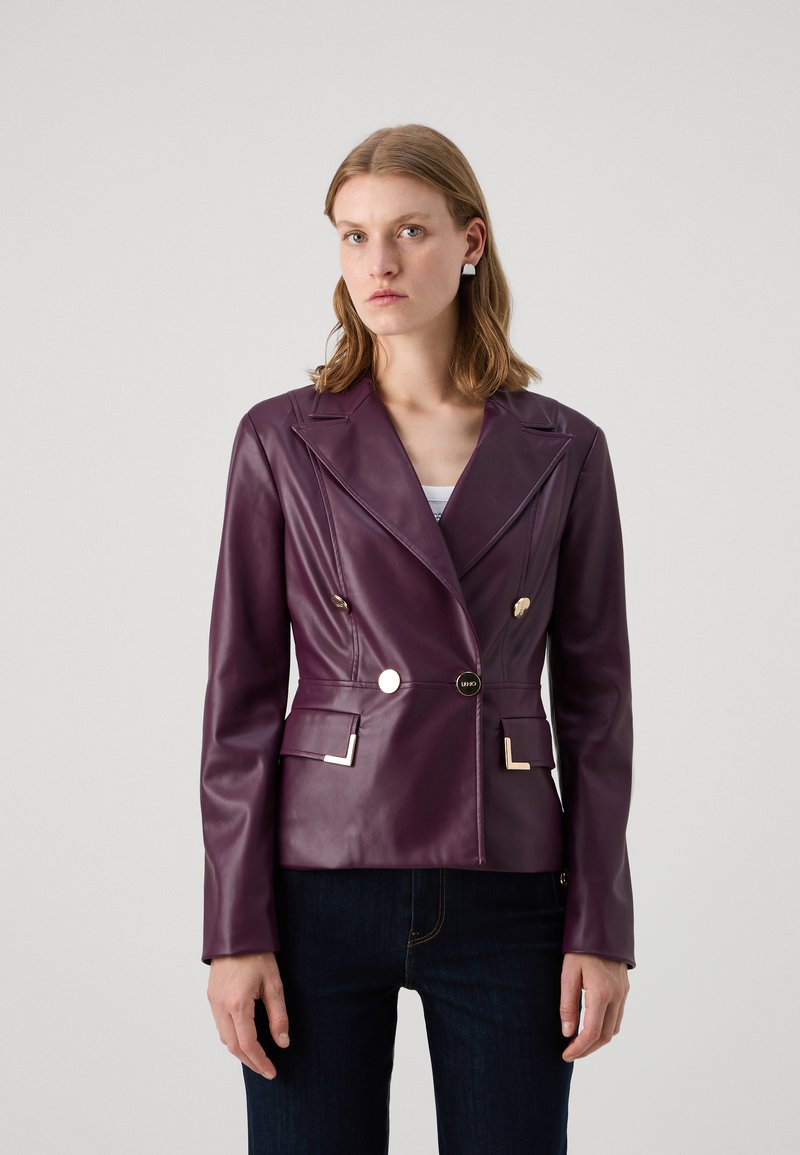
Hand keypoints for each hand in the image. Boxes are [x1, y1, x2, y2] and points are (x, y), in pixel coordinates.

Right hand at [207, 951, 289, 1078]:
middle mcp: (221, 1006)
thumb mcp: (274, 984)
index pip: (248, 1044)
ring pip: (224, 1038)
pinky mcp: (212, 996)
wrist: (236, 933)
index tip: (272, 1071)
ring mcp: (214, 1001)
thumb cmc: (257, 954)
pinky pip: (219, 1025)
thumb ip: (278, 1015)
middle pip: (233, 1046)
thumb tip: (282, 1042)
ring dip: (240, 1051)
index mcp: (238, 1004)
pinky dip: (231, 1037)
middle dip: (250, 1061)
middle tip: (266, 1070)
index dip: (260, 1061)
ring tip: (257, 1058)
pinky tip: (244, 1038)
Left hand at [559, 952, 629, 1061]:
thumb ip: (567, 1004)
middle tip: (571, 1053)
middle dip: (588, 1049)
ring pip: (614, 1028)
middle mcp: (616, 996)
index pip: (591, 1032)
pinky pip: (618, 1017)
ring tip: (580, 1042)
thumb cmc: (581, 948)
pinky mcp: (624, 989)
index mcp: (601, 993)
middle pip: (605, 1036)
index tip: (566, 1055)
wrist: (602, 927)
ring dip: (598, 1040)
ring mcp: (623, 993)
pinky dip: (606, 1028)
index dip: (579, 1049)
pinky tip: (593, 1026)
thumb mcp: (568, 973)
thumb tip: (567, 1032)